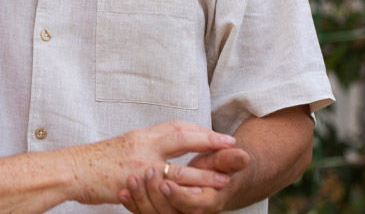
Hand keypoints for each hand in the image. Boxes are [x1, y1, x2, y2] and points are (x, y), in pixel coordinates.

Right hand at [68, 121, 238, 205]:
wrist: (71, 170)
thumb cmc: (92, 162)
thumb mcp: (120, 147)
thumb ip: (140, 148)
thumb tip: (153, 149)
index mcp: (141, 135)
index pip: (175, 127)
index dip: (197, 129)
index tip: (214, 133)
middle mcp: (143, 144)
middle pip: (182, 137)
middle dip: (208, 141)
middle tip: (230, 145)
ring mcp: (140, 164)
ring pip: (180, 167)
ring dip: (204, 173)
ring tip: (224, 178)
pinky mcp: (135, 182)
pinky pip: (165, 187)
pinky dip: (183, 192)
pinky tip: (196, 197)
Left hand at [119, 149, 249, 213]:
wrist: (218, 182)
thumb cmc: (220, 170)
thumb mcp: (226, 164)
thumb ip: (230, 160)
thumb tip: (243, 155)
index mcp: (208, 202)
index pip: (192, 205)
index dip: (178, 195)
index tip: (165, 181)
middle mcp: (191, 212)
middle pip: (168, 211)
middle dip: (155, 194)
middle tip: (145, 175)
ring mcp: (174, 213)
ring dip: (141, 199)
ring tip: (130, 181)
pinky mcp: (161, 211)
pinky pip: (144, 212)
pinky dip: (133, 204)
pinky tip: (122, 194)